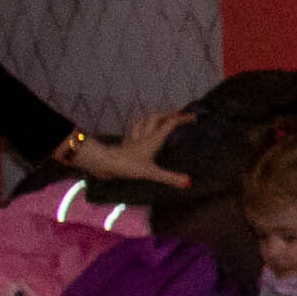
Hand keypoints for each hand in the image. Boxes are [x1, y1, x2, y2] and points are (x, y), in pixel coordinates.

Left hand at [56, 112, 180, 186]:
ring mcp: (133, 139)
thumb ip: (169, 177)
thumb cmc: (127, 165)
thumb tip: (189, 182)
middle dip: (168, 113)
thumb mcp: (151, 172)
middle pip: (156, 118)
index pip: (170, 124)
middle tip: (178, 112)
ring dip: (152, 117)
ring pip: (143, 122)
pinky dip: (140, 128)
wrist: (102, 163)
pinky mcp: (125, 144)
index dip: (182, 118)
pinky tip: (141, 131)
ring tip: (160, 117)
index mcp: (153, 139)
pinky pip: (135, 132)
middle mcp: (144, 136)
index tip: (194, 117)